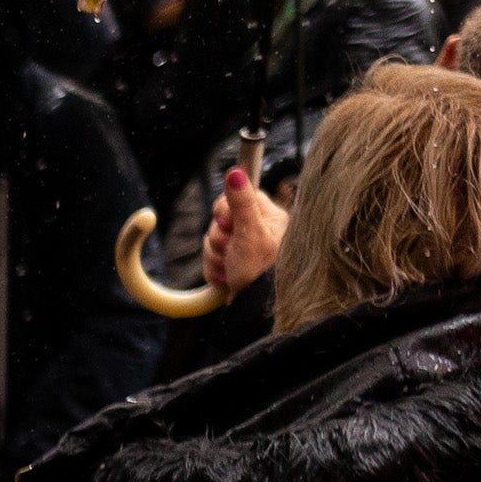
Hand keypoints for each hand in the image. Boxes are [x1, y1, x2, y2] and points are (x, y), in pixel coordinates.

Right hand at [203, 170, 287, 299]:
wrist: (258, 311)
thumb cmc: (263, 273)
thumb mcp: (251, 233)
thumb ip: (241, 202)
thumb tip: (235, 171)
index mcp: (268, 217)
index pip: (235, 196)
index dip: (224, 210)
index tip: (227, 223)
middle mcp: (258, 230)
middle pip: (220, 220)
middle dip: (219, 239)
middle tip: (232, 251)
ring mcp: (244, 248)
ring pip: (213, 241)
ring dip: (216, 257)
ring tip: (232, 269)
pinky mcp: (234, 265)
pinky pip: (212, 259)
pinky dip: (215, 270)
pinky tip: (227, 278)